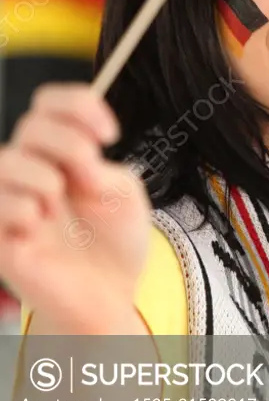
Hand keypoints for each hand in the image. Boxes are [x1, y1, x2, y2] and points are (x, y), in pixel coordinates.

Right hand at [0, 83, 151, 333]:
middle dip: (69, 143)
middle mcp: (30, 171)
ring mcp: (10, 203)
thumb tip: (77, 163)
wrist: (111, 296)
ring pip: (7, 161)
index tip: (111, 134)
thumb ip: (101, 166)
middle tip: (92, 177)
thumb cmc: (115, 242)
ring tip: (59, 208)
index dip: (77, 106)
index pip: (49, 104)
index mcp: (59, 153)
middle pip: (31, 125)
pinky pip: (1, 205)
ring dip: (46, 180)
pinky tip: (40, 229)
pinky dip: (26, 211)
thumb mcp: (123, 192)